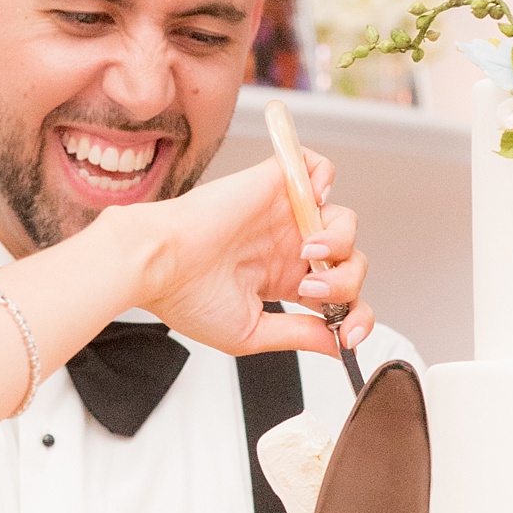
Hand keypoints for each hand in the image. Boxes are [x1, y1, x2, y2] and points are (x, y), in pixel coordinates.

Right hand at [114, 151, 370, 362]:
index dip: (354, 316)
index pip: (337, 296)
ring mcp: (282, 216)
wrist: (158, 264)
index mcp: (280, 280)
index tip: (348, 337)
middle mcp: (285, 247)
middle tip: (310, 292)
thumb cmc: (185, 297)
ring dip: (340, 243)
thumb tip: (335, 345)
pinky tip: (315, 202)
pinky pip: (317, 167)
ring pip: (343, 222)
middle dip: (345, 284)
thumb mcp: (250, 332)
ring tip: (308, 254)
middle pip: (349, 262)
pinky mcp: (272, 185)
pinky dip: (326, 178)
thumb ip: (298, 334)